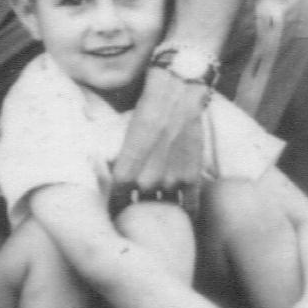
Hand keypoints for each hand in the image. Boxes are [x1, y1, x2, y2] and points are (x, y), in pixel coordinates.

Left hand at [110, 63, 210, 203]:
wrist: (177, 91)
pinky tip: (182, 217)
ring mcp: (173, 181)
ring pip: (163, 208)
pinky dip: (186, 213)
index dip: (116, 209)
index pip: (116, 203)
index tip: (116, 211)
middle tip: (137, 209)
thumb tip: (114, 180)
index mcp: (126, 171)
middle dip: (137, 209)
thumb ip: (119, 163)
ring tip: (160, 208)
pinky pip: (189, 206)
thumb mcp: (122, 134)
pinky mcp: (193, 176)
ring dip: (161, 208)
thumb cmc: (145, 108)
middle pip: (138, 208)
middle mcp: (148, 180)